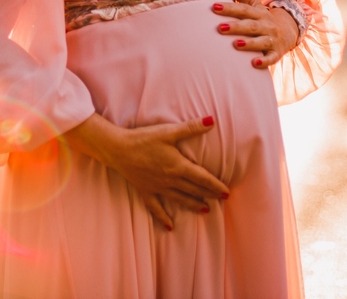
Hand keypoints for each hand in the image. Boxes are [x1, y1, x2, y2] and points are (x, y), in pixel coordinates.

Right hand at [65, 114, 228, 230]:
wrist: (118, 149)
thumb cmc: (144, 139)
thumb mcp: (169, 131)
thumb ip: (191, 128)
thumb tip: (212, 121)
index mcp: (178, 166)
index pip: (202, 178)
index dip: (216, 185)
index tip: (227, 192)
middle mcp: (170, 180)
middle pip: (194, 190)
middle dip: (209, 195)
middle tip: (222, 200)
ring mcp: (158, 188)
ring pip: (180, 199)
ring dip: (193, 205)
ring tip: (205, 210)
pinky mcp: (146, 191)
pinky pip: (156, 207)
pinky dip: (163, 217)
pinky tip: (170, 226)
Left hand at [212, 0, 298, 69]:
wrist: (288, 32)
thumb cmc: (263, 18)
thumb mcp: (255, 5)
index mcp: (259, 13)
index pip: (243, 10)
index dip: (229, 8)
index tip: (214, 7)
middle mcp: (266, 26)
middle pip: (251, 26)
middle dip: (236, 27)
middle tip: (220, 27)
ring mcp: (272, 40)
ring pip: (261, 42)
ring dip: (249, 43)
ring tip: (236, 44)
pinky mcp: (276, 53)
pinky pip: (271, 58)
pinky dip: (264, 61)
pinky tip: (254, 63)